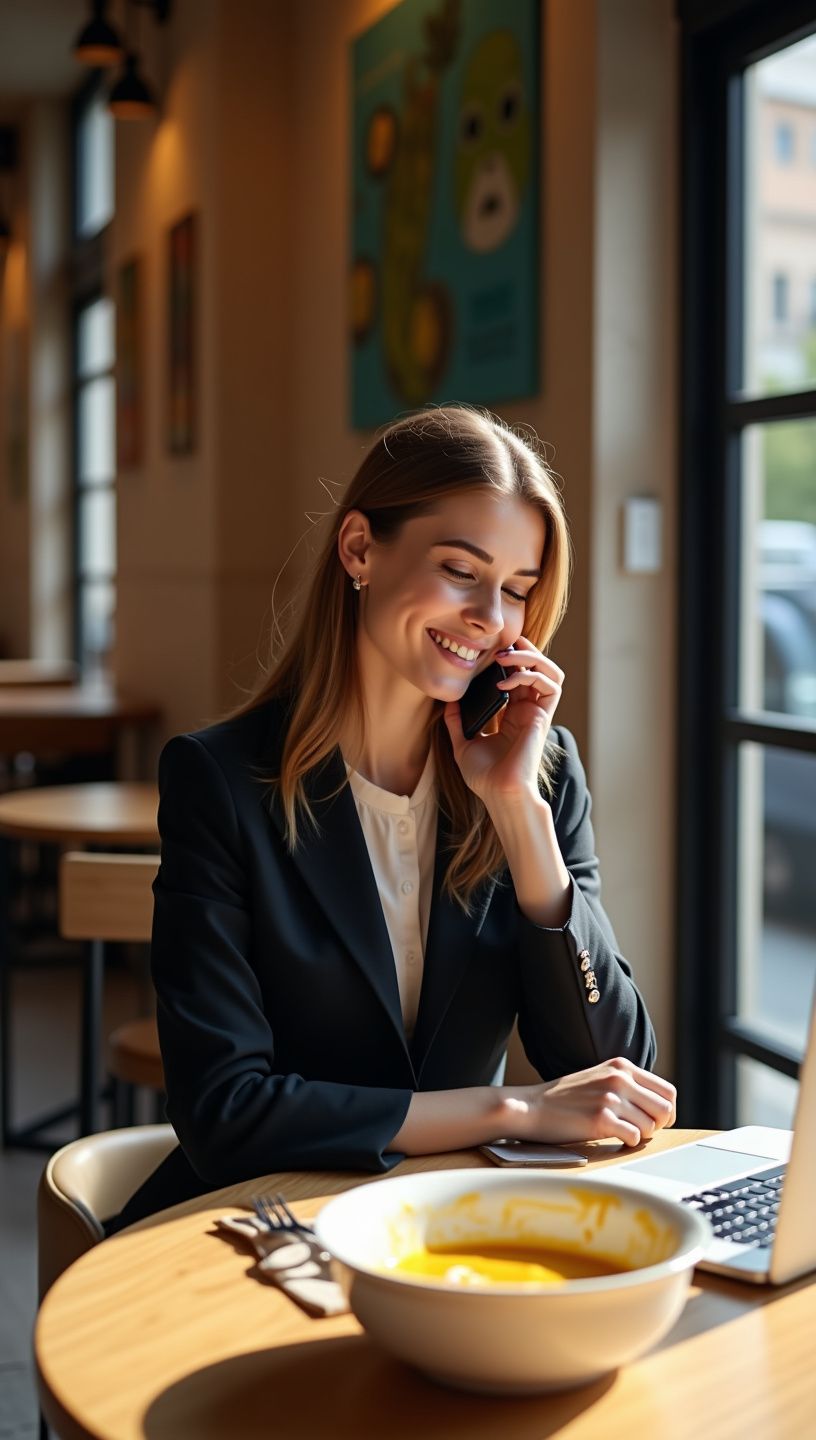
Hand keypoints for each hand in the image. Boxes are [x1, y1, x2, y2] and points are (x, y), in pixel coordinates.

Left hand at [444, 635, 563, 804]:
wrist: (498, 794)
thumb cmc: (485, 777)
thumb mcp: (463, 744)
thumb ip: (456, 723)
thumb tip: (448, 702)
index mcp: (513, 716)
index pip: (518, 676)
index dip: (510, 660)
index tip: (488, 653)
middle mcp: (528, 711)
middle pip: (537, 668)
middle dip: (523, 650)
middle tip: (502, 645)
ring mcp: (537, 713)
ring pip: (550, 671)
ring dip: (530, 657)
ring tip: (505, 656)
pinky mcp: (543, 718)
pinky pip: (549, 685)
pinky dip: (529, 675)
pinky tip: (504, 682)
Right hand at [507, 1057, 676, 1147]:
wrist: (532, 1106)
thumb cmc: (565, 1098)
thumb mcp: (600, 1078)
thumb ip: (627, 1085)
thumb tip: (660, 1107)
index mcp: (622, 1066)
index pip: (668, 1091)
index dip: (667, 1111)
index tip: (656, 1121)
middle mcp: (619, 1078)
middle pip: (665, 1109)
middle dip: (658, 1125)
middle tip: (642, 1131)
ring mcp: (611, 1097)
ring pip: (651, 1126)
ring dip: (640, 1135)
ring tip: (622, 1133)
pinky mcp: (601, 1118)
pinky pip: (634, 1137)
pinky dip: (628, 1143)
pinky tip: (614, 1139)